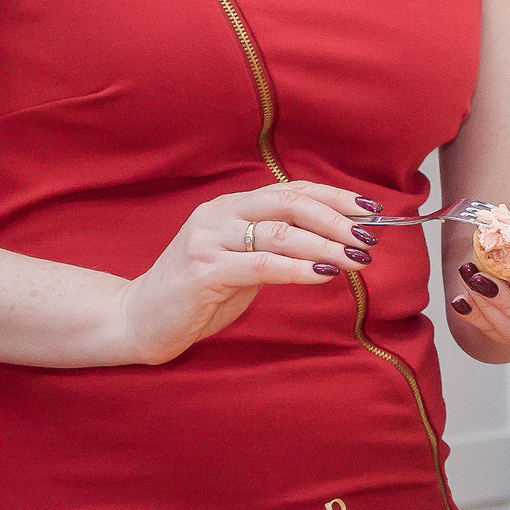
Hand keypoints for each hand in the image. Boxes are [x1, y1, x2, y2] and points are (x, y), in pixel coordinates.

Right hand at [117, 181, 374, 363]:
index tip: (371, 209)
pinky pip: (263, 265)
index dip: (335, 197)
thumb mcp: (243, 259)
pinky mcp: (204, 271)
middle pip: (291, 204)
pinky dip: (300, 268)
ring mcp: (209, 240)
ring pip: (281, 233)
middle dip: (337, 219)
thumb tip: (339, 241)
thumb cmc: (199, 292)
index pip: (292, 190)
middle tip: (368, 239)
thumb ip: (279, 246)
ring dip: (327, 245)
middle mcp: (219, 215)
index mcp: (231, 206)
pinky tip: (324, 274)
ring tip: (357, 259)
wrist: (138, 319)